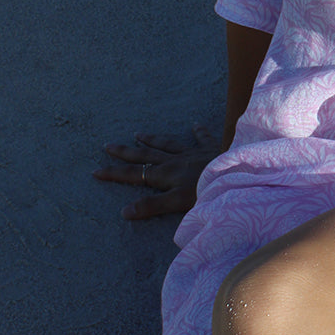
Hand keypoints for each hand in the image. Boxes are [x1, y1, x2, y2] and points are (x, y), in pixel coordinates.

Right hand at [93, 124, 221, 219]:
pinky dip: (198, 131)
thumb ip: (152, 206)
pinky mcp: (213, 148)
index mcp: (166, 175)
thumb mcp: (178, 202)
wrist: (238, 172)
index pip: (135, 174)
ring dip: (152, 139)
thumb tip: (124, 211)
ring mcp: (194, 152)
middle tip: (108, 145)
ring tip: (138, 133)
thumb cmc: (209, 190)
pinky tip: (195, 124)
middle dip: (126, 152)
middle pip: (146, 154)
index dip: (115, 173)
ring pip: (168, 143)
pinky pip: (203, 137)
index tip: (96, 170)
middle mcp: (176, 160)